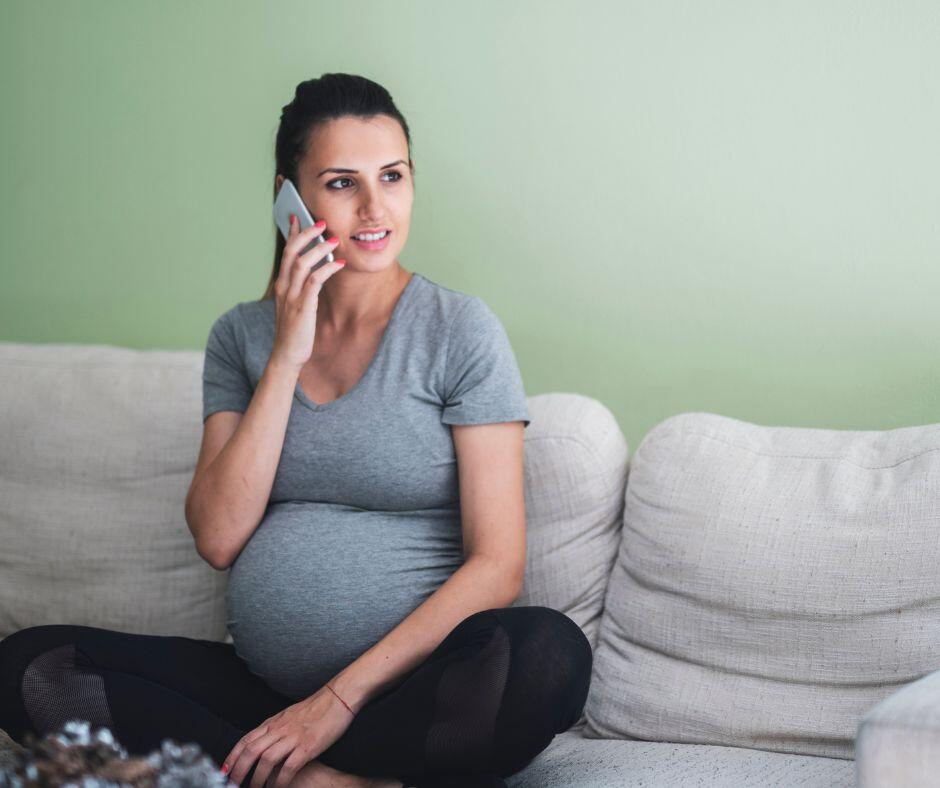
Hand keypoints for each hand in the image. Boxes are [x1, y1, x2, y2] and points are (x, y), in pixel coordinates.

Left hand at [221, 683, 356, 787]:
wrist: (338, 697)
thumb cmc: (316, 707)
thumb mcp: (289, 715)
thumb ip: (275, 728)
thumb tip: (262, 742)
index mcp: (274, 721)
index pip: (246, 740)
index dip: (233, 756)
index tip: (225, 771)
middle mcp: (280, 729)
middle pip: (251, 751)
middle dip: (239, 771)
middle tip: (233, 784)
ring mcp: (293, 737)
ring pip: (266, 760)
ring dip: (258, 778)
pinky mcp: (308, 746)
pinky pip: (288, 767)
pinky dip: (280, 781)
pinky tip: (278, 787)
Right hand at [270, 213, 345, 372]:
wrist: (287, 355)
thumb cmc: (295, 330)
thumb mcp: (295, 304)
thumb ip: (301, 286)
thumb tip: (316, 269)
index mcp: (281, 285)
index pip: (285, 252)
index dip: (292, 233)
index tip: (298, 217)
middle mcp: (283, 287)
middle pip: (292, 252)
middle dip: (306, 234)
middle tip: (321, 222)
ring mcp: (291, 297)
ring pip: (302, 263)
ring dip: (319, 249)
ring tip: (335, 240)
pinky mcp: (302, 307)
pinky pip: (314, 281)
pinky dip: (327, 269)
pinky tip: (340, 264)